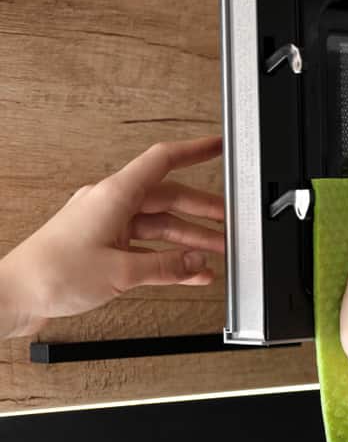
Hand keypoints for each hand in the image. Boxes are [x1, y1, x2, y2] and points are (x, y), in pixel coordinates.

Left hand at [0, 136, 223, 337]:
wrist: (13, 296)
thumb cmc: (50, 274)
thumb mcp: (121, 271)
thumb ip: (167, 265)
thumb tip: (197, 261)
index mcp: (114, 196)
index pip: (163, 160)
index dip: (194, 151)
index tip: (218, 145)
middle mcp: (111, 205)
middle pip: (168, 198)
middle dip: (202, 209)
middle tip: (230, 218)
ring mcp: (106, 226)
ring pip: (160, 226)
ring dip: (189, 239)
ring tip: (217, 251)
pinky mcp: (102, 247)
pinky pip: (147, 247)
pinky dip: (169, 257)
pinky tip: (189, 271)